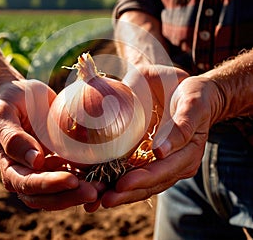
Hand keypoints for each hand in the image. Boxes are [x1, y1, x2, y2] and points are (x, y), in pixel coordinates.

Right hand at [0, 79, 97, 209]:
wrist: (18, 95)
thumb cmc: (7, 103)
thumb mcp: (3, 116)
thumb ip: (13, 138)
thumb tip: (35, 162)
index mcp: (11, 167)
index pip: (29, 184)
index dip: (50, 185)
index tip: (72, 180)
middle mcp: (28, 173)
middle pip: (48, 196)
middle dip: (71, 196)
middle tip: (95, 191)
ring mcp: (46, 168)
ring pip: (63, 190)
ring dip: (83, 191)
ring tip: (105, 186)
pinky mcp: (59, 159)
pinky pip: (74, 172)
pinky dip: (87, 176)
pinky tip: (103, 172)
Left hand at [89, 66, 221, 207]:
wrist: (199, 96)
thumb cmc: (195, 96)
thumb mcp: (192, 106)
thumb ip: (181, 128)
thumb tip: (161, 152)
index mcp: (188, 154)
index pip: (162, 172)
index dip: (141, 180)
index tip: (120, 186)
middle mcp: (177, 165)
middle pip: (151, 185)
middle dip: (126, 194)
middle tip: (102, 200)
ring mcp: (166, 164)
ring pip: (143, 184)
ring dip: (121, 192)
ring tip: (97, 198)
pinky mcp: (155, 158)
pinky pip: (138, 172)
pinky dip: (122, 179)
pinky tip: (103, 183)